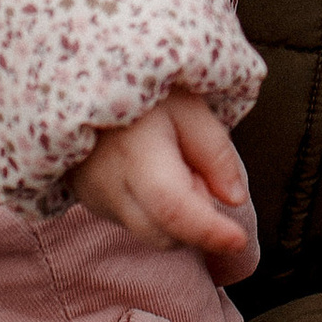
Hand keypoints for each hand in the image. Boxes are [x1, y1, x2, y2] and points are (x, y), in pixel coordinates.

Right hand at [72, 92, 256, 281]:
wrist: (82, 81)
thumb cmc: (143, 91)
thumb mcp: (189, 106)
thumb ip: (216, 152)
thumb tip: (234, 198)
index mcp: (136, 157)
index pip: (174, 211)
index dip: (209, 232)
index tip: (239, 240)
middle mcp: (110, 188)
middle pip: (166, 236)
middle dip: (196, 219)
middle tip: (196, 170)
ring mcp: (95, 200)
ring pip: (151, 234)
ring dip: (175, 217)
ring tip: (172, 167)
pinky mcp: (90, 203)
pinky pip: (133, 222)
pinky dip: (154, 211)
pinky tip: (151, 173)